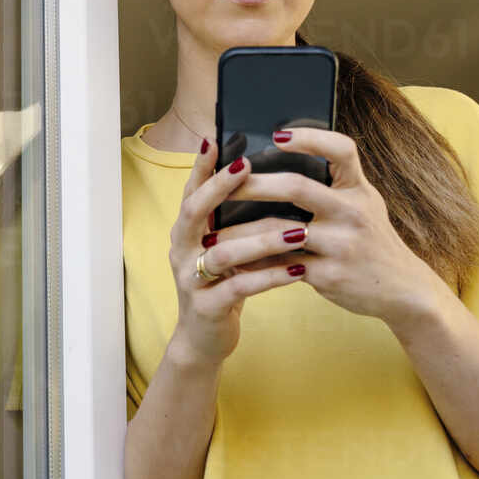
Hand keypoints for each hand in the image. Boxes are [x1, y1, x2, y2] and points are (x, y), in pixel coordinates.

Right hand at [166, 140, 312, 365]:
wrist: (204, 339)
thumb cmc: (222, 284)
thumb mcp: (223, 248)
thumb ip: (232, 220)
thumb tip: (263, 177)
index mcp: (186, 232)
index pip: (191, 190)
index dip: (201, 166)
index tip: (215, 138)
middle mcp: (181, 250)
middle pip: (193, 212)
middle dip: (219, 188)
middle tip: (247, 167)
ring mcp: (191, 279)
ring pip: (222, 253)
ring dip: (261, 239)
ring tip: (297, 231)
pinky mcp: (207, 307)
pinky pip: (239, 288)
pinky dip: (270, 277)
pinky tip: (298, 270)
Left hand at [225, 128, 438, 321]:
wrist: (402, 289)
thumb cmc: (370, 240)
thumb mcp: (363, 204)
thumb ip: (333, 185)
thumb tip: (281, 159)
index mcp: (359, 189)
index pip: (341, 149)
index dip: (310, 137)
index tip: (276, 134)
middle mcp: (353, 212)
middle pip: (296, 186)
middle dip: (253, 184)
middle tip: (222, 181)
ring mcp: (342, 244)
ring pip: (279, 231)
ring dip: (240, 232)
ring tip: (212, 232)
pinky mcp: (330, 274)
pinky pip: (281, 265)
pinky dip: (255, 264)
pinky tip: (234, 262)